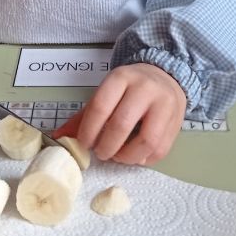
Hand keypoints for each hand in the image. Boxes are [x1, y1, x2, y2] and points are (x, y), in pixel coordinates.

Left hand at [55, 63, 186, 165]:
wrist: (166, 76)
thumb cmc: (130, 89)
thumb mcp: (107, 93)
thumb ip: (84, 116)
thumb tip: (59, 138)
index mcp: (122, 78)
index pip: (100, 106)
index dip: (88, 130)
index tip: (84, 143)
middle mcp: (145, 88)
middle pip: (122, 124)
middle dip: (106, 146)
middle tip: (100, 152)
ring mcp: (164, 105)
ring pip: (145, 141)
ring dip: (127, 156)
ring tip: (118, 155)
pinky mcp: (176, 122)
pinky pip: (160, 150)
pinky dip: (144, 159)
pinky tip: (134, 155)